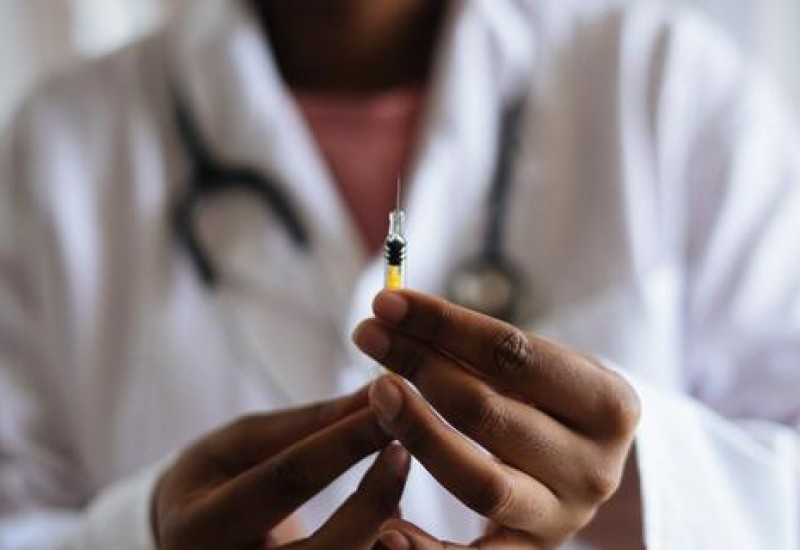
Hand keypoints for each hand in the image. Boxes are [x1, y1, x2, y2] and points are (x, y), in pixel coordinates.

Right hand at [153, 389, 409, 548]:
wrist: (189, 546)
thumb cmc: (215, 482)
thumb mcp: (241, 444)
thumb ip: (306, 423)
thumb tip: (374, 393)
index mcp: (198, 529)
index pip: (284, 481)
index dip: (343, 443)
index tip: (388, 407)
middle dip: (373, 499)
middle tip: (405, 451)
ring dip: (386, 535)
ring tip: (400, 486)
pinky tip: (395, 526)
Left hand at [353, 291, 640, 548]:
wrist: (589, 463)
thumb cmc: (556, 400)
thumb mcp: (545, 366)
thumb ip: (484, 349)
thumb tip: (398, 315)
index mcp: (609, 404)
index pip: (512, 353)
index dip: (443, 324)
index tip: (388, 301)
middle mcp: (594, 467)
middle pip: (489, 413)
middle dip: (419, 366)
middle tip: (370, 337)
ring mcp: (563, 517)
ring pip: (480, 483)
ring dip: (419, 433)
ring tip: (376, 393)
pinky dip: (429, 549)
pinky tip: (387, 527)